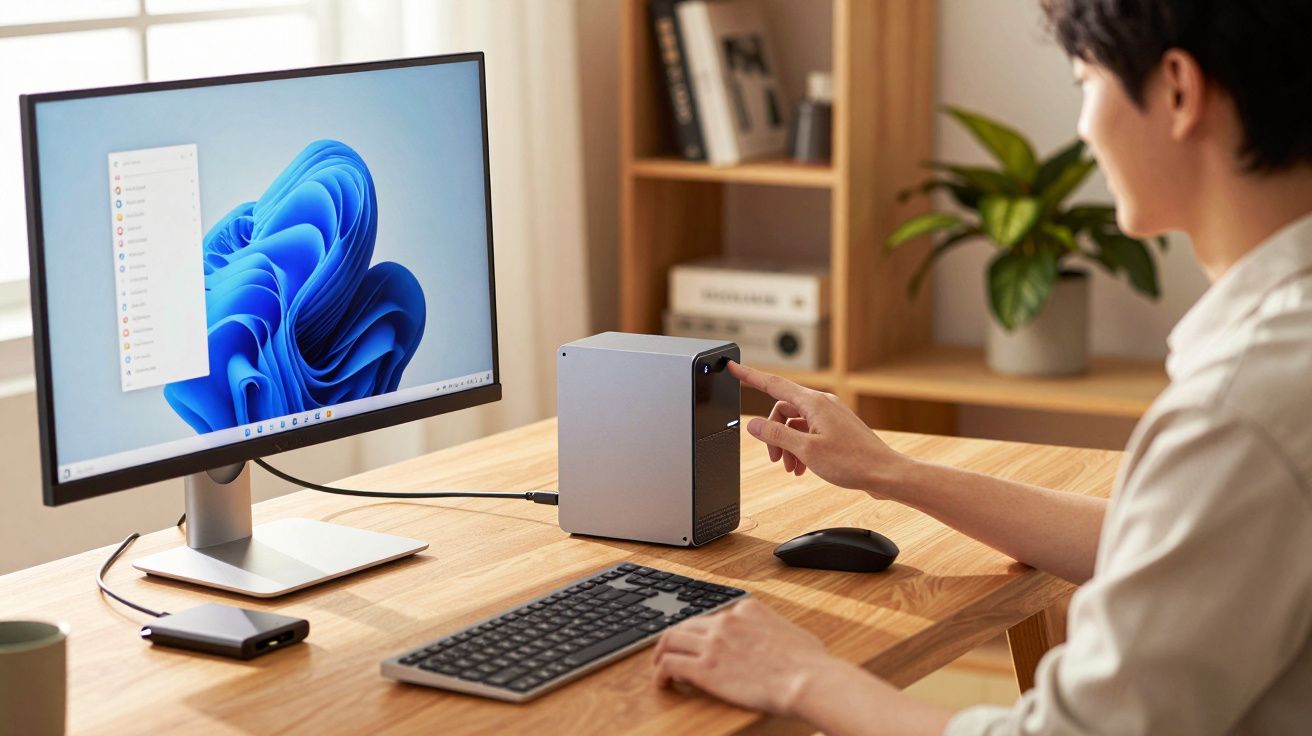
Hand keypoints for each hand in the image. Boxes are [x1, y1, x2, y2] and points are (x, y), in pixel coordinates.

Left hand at [652, 598, 833, 715]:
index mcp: (747, 610)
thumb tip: (781, 639)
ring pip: (671, 640)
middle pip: (687, 624)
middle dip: (677, 637)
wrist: (808, 680)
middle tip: (671, 651)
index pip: (716, 616)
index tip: (702, 642)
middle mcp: (726, 621)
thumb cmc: (810, 663)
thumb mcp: (793, 633)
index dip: (706, 631)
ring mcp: (713, 643)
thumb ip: (777, 630)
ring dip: (661, 652)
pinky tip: (662, 683)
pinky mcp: (705, 668)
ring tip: (659, 665)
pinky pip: (669, 665)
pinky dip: (660, 673)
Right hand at [727, 361, 910, 495]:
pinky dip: (800, 448)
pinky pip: (809, 432)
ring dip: (787, 445)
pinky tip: (802, 468)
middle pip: (783, 410)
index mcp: (814, 403)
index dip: (750, 376)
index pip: (773, 384)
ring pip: (795, 424)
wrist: (886, 474)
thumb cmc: (853, 462)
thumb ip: (777, 435)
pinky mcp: (837, 430)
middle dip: (773, 433)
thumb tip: (754, 424)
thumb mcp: (806, 450)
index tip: (733, 368)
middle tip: (775, 458)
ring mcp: (831, 416)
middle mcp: (823, 404)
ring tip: (790, 468)